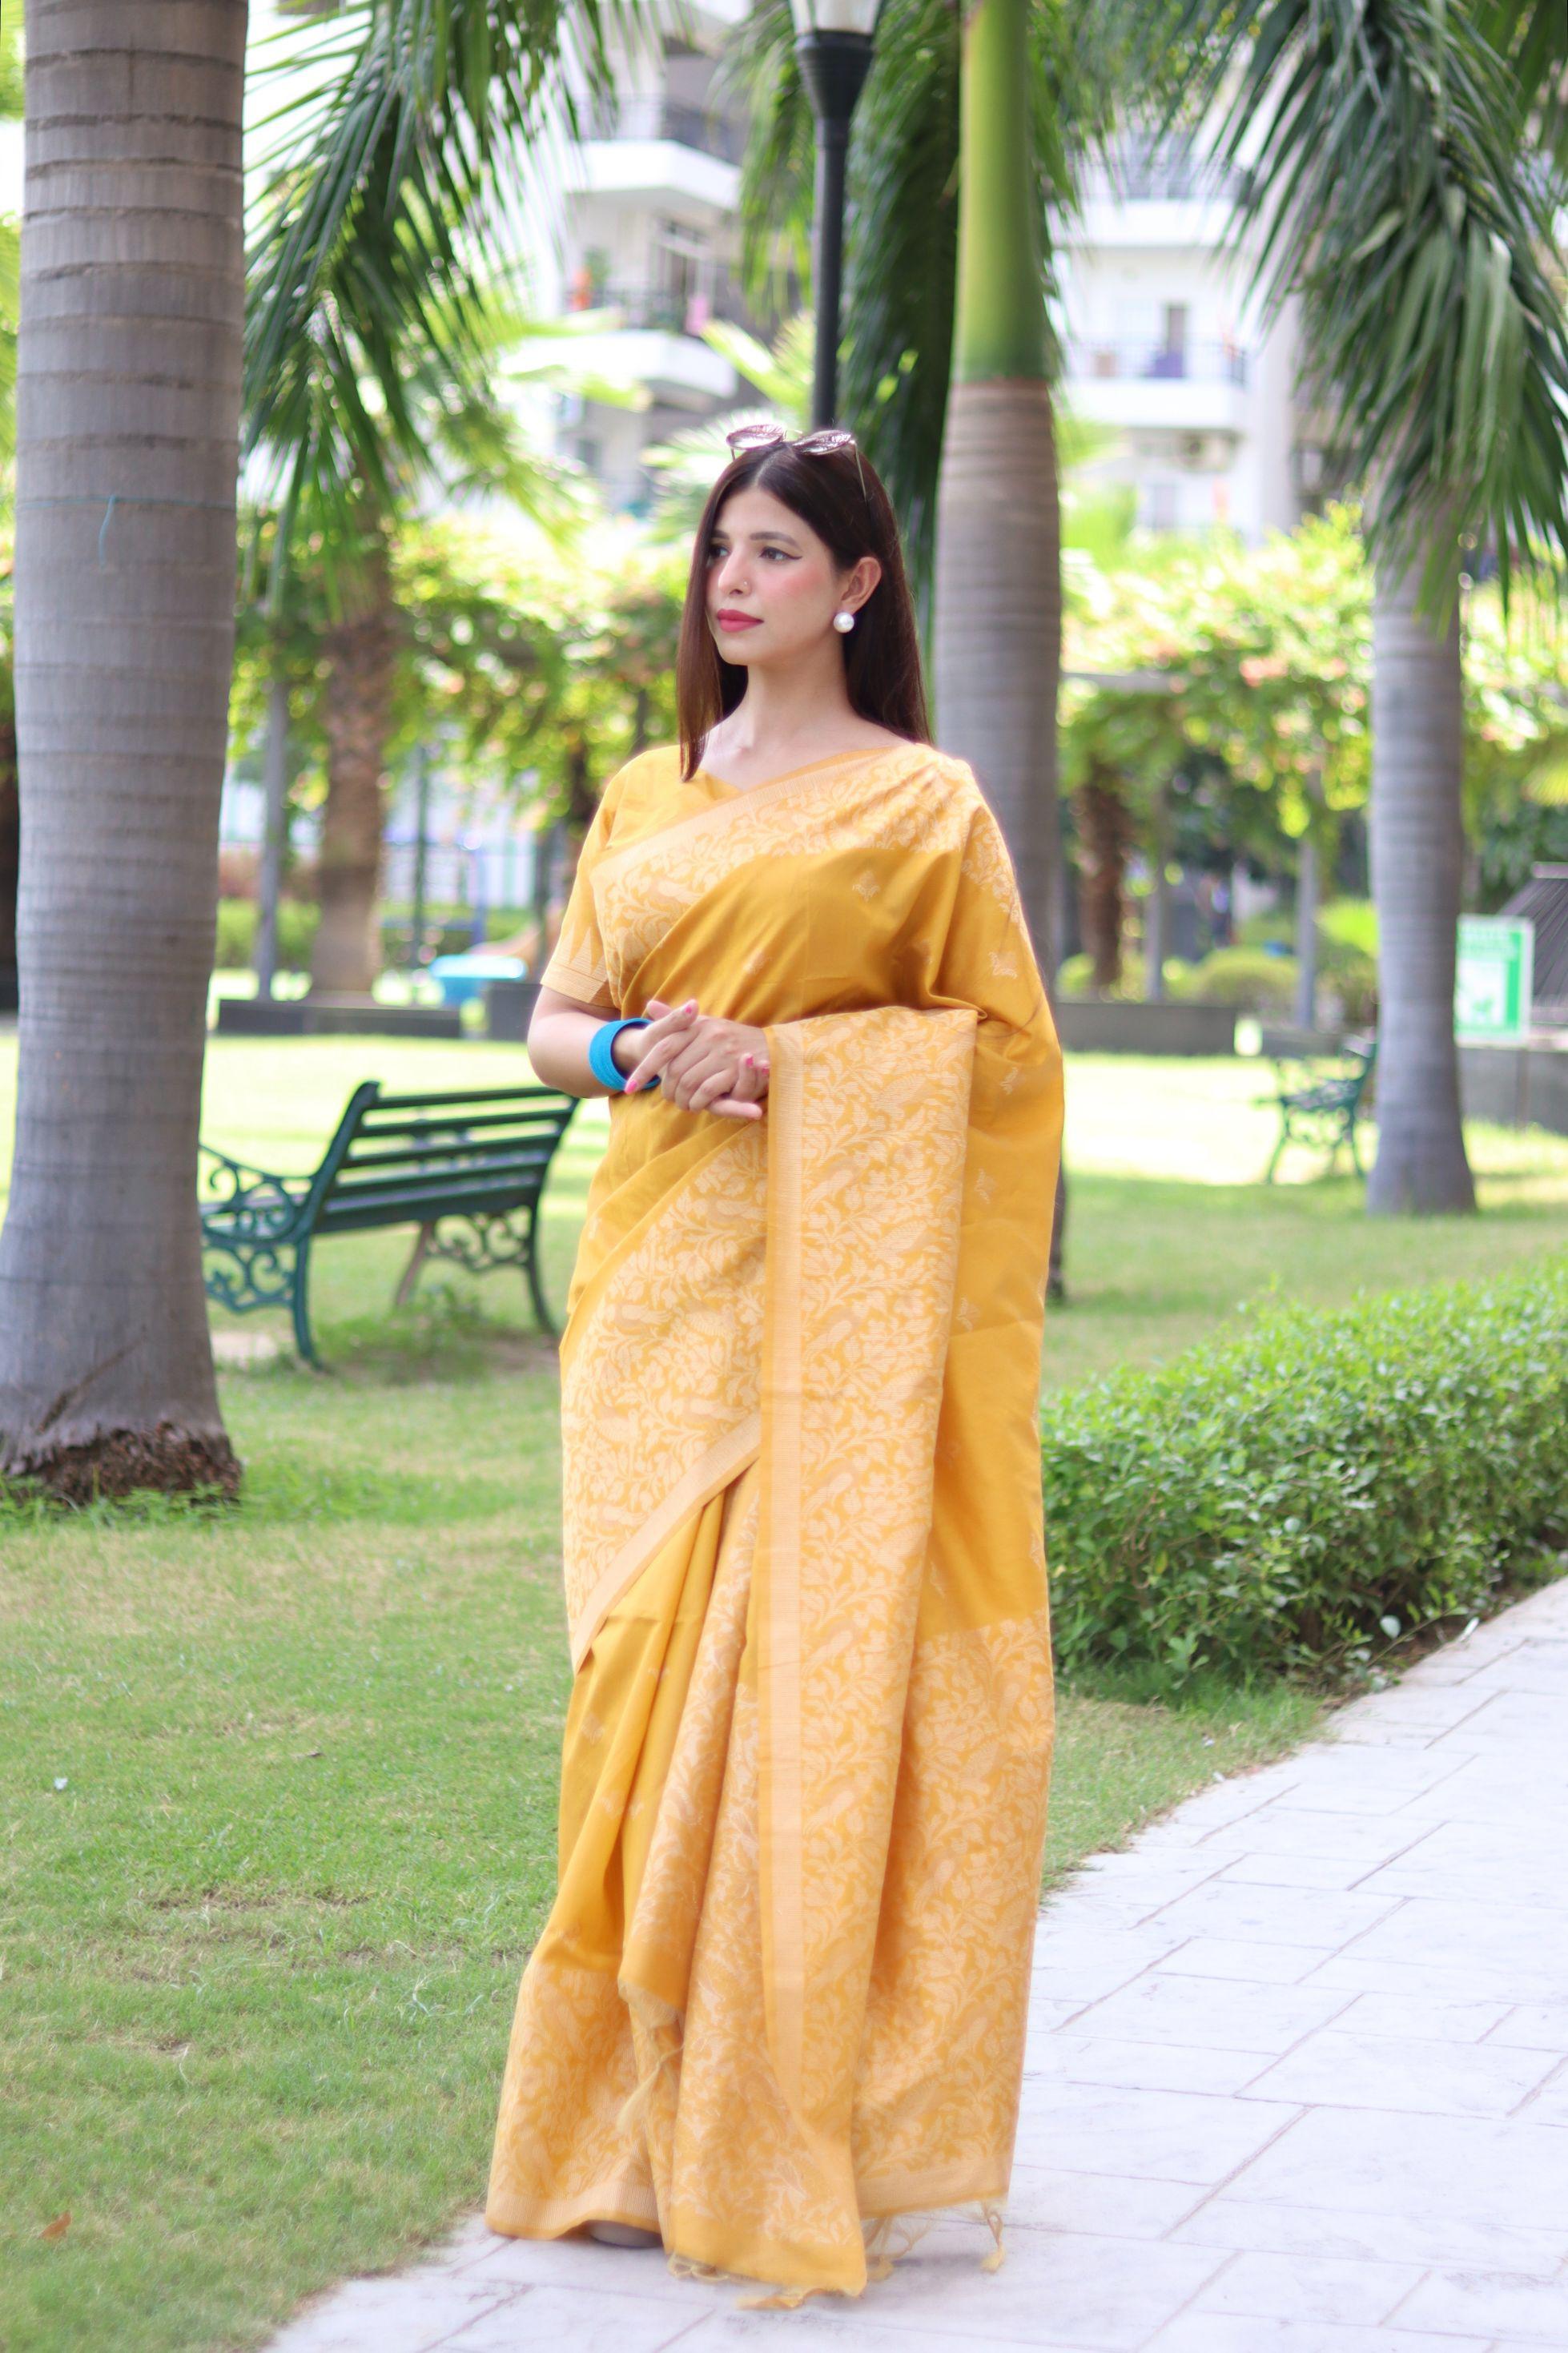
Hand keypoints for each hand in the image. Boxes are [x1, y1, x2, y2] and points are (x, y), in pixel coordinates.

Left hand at [618, 997, 770, 1118]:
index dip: (644, 1069)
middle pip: (673, 1070)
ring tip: (685, 1104)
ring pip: (688, 1082)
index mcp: (697, 1024)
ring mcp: (723, 1051)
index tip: (629, 1088)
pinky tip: (698, 1105)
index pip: (662, 1047)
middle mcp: (709, 1034)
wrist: (772, 1047)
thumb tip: (650, 1005)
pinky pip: (707, 1090)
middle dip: (668, 1090)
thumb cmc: (733, 1039)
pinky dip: (699, 1102)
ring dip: (683, 1099)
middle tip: (670, 1100)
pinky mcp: (736, 1068)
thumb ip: (677, 1020)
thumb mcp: (705, 1025)